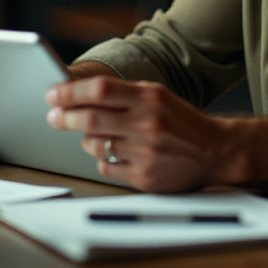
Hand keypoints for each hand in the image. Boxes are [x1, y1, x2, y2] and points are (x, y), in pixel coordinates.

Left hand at [45, 76, 237, 191]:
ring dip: (87, 139)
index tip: (53, 94)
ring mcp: (145, 152)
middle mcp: (147, 123)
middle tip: (54, 115)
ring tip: (96, 134)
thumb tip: (80, 94)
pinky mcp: (143, 177)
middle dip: (64, 117)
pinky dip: (104, 159)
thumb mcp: (157, 95)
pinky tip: (117, 152)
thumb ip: (124, 93)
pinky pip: (106, 167)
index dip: (71, 92)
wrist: (214, 151)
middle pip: (90, 119)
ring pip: (94, 145)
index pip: (101, 90)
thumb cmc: (181, 120)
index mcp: (150, 97)